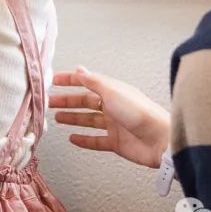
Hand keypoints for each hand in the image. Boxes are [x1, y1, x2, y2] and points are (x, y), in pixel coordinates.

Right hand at [50, 67, 171, 168]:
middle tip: (50, 102)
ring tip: (57, 118)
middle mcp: (113, 106)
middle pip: (85, 102)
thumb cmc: (139, 113)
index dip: (70, 80)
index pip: (87, 82)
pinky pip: (95, 140)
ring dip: (72, 118)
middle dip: (67, 101)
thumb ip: (93, 81)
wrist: (160, 140)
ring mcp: (114, 125)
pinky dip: (83, 139)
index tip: (53, 81)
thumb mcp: (112, 91)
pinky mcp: (116, 142)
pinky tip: (72, 138)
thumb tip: (79, 69)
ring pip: (88, 120)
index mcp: (113, 91)